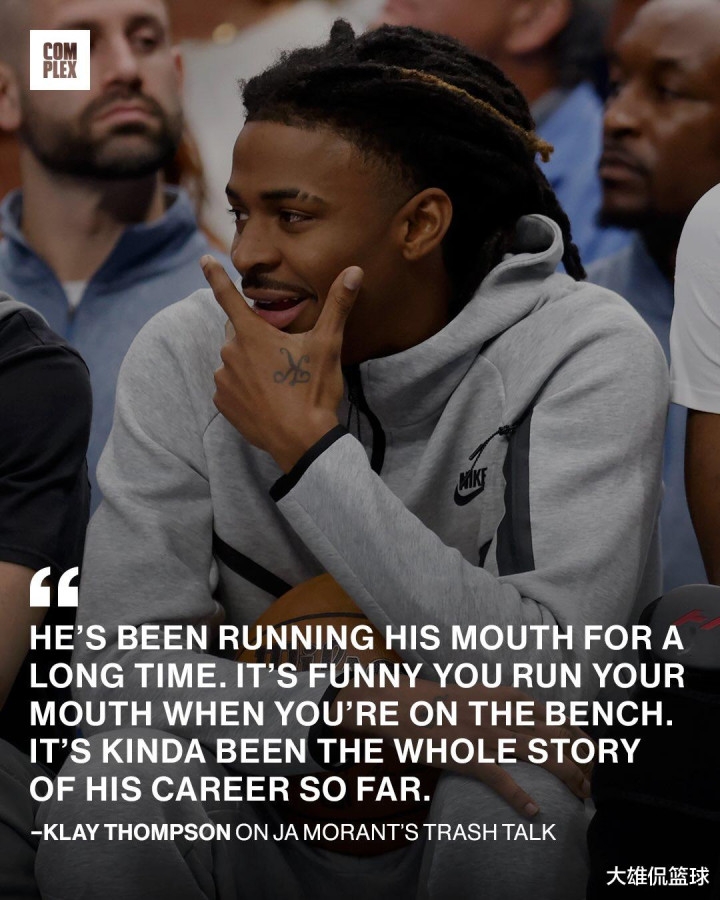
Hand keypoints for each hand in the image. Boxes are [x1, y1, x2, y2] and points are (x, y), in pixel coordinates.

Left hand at [201, 256, 362, 471]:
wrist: (301, 442)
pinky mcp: (223, 404)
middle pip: (240, 333)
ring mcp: (224, 380)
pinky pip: (231, 387)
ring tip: (278, 383)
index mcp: (252, 334)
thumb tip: (355, 271)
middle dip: (257, 338)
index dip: (215, 275)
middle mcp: (230, 353)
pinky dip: (245, 389)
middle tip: (284, 358)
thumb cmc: (313, 391)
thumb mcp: (328, 346)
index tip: (202, 259)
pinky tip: (266, 399)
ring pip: (236, 361)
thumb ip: (338, 306)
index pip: (228, 296)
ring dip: (251, 365)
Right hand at [334, 679, 592, 818]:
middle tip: (595, 780)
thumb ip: (504, 704)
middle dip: (582, 759)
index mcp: (507, 697)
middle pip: (556, 736)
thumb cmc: (440, 702)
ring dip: (566, 776)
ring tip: (582, 795)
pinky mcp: (470, 755)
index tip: (595, 754)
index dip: (580, 737)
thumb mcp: (479, 693)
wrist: (405, 705)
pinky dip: (520, 796)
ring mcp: (488, 735)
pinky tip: (534, 811)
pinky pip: (501, 778)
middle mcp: (503, 713)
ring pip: (540, 754)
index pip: (556, 716)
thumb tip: (529, 716)